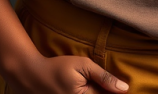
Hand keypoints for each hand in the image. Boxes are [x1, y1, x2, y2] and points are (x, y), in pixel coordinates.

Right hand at [7, 54, 127, 93]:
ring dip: (98, 92)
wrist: (32, 76)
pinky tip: (88, 88)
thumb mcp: (83, 66)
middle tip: (97, 82)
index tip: (124, 88)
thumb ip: (104, 77)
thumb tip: (125, 88)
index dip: (117, 92)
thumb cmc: (59, 67)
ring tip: (91, 84)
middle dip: (107, 92)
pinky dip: (89, 93)